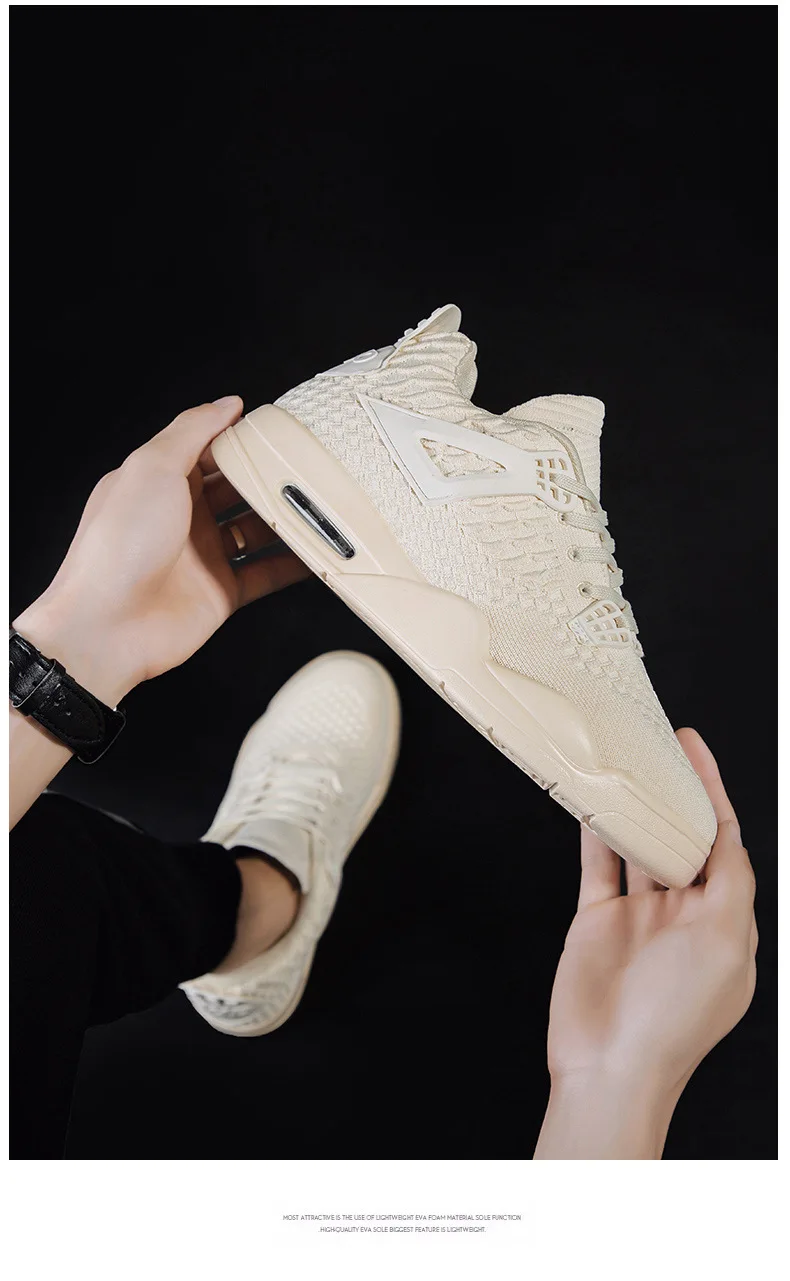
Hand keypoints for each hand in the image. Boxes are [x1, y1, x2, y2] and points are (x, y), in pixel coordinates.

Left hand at [13, 398, 309, 705]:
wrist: (107, 626)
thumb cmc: (117, 545)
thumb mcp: (152, 468)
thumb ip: (191, 431)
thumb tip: (225, 404)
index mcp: (160, 481)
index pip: (208, 449)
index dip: (241, 438)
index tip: (280, 428)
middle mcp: (183, 516)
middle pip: (238, 489)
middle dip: (271, 478)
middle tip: (311, 466)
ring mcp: (204, 555)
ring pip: (256, 529)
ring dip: (287, 519)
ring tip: (324, 505)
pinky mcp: (222, 592)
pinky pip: (265, 573)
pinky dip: (292, 565)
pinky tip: (318, 553)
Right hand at [534, 728, 756, 1158]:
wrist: (610, 1067)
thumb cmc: (674, 1019)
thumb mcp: (725, 944)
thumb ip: (732, 884)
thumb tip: (730, 837)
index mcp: (725, 922)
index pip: (725, 843)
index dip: (713, 794)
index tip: (696, 752)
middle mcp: (685, 914)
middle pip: (682, 837)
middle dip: (676, 793)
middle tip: (660, 745)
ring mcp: (641, 916)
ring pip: (640, 846)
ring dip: (635, 807)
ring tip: (626, 764)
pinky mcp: (599, 920)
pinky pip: (599, 866)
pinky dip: (595, 833)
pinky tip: (592, 803)